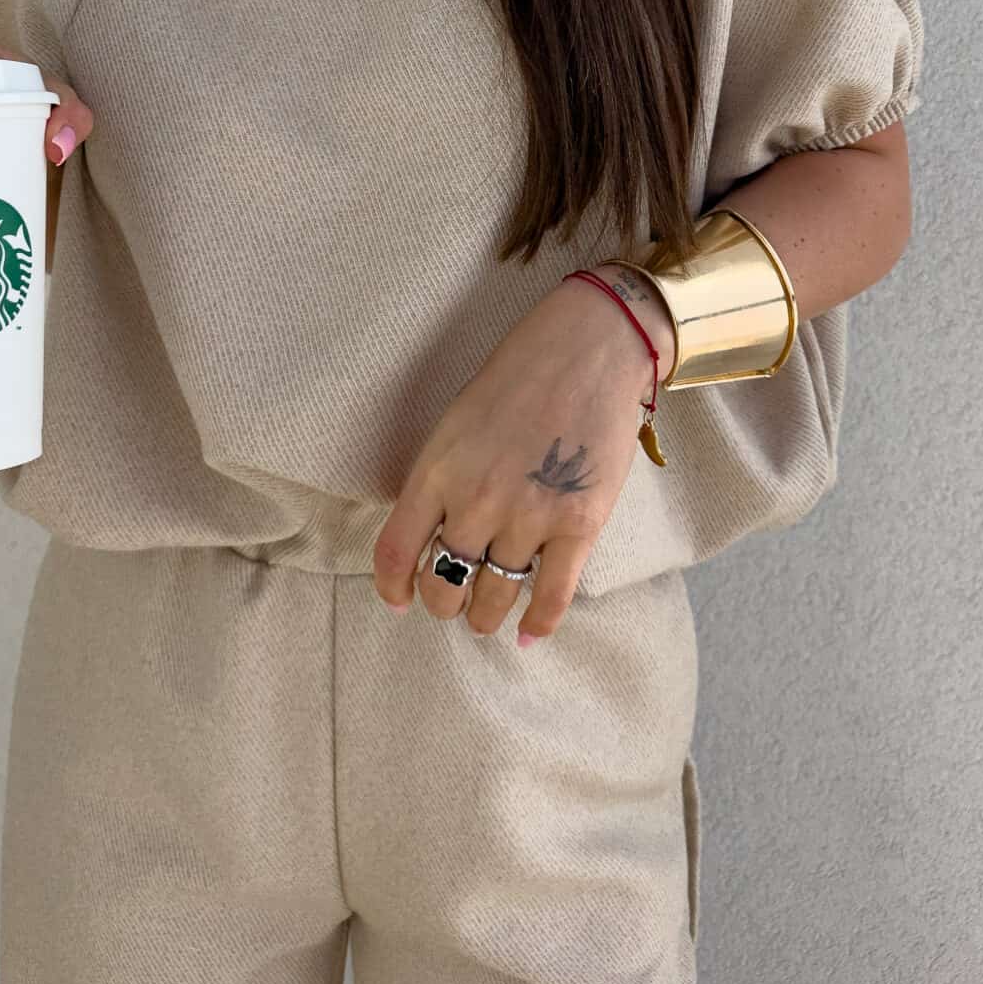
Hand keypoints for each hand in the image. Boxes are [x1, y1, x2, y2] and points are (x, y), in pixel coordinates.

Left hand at [371, 273, 659, 643]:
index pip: (395, 552)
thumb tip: (431, 535)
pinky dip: (537, 624)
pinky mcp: (579, 525)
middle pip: (443, 584)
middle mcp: (476, 500)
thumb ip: (441, 478)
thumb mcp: (457, 421)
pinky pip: (551, 596)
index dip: (393, 588)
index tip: (400, 601)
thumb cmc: (519, 375)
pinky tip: (528, 635)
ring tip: (485, 617)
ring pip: (493, 598)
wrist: (589, 347)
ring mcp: (528, 516)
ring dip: (484, 616)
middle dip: (443, 602)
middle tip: (452, 600)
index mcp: (437, 469)